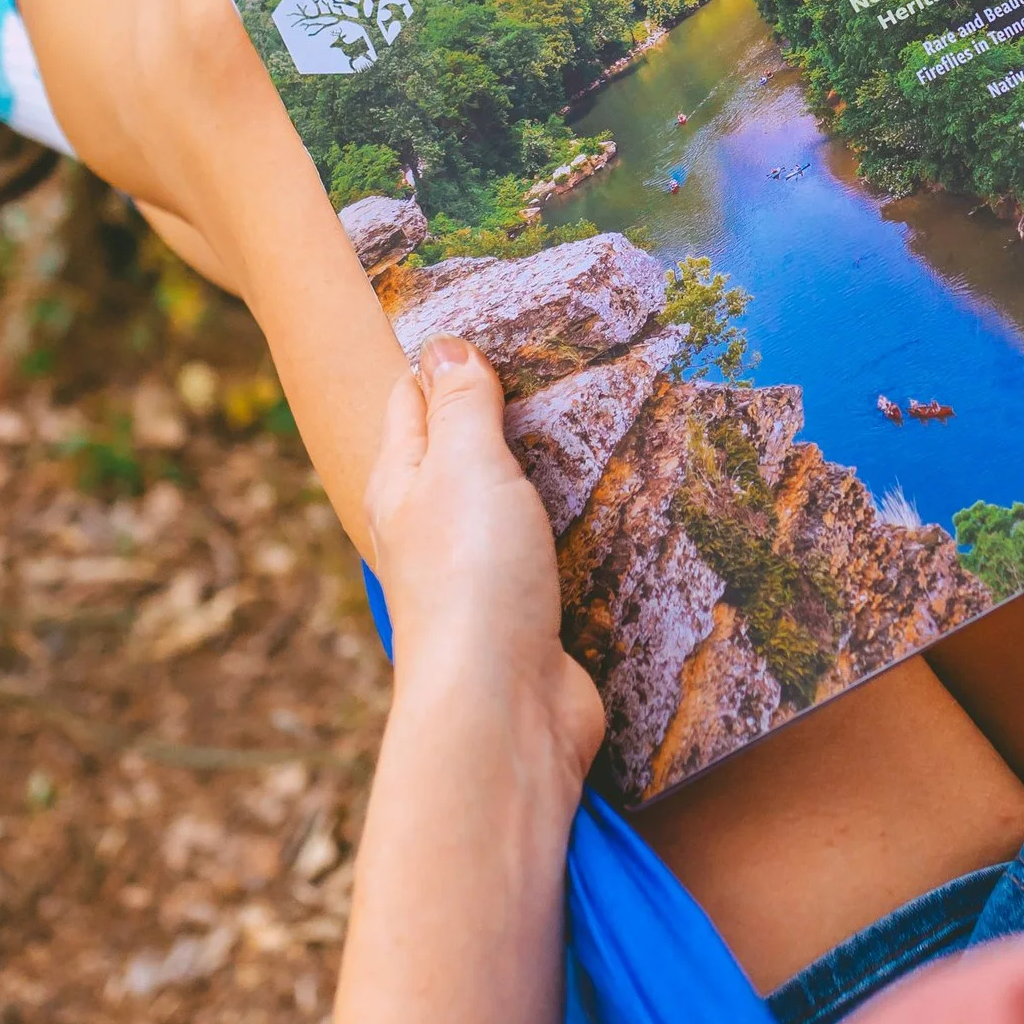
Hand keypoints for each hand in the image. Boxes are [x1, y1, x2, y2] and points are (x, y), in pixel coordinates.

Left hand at [363, 336, 603, 787]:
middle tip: (563, 354)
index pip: (415, 398)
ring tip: (606, 413)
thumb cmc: (471, 580)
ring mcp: (485, 570)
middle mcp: (436, 525)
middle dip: (505, 407)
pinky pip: (558, 549)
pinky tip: (620, 500)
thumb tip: (444, 345)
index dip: (445, 356)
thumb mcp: (465, 467)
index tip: (493, 313)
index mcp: (403, 482)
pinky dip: (583, 523)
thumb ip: (462, 405)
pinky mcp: (533, 609)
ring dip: (552, 468)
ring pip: (516, 500)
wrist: (505, 709)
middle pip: (466, 449)